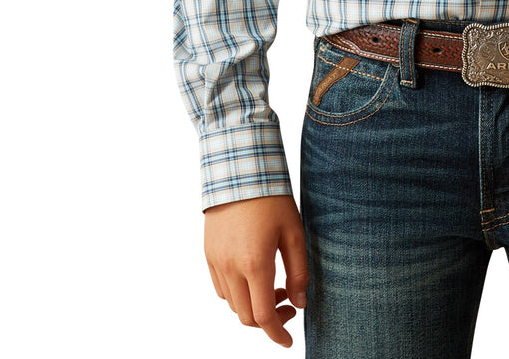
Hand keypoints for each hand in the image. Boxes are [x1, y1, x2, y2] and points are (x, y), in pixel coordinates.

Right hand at [204, 194, 308, 346]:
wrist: (240, 169)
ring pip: (232, 304)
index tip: (288, 340)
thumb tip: (300, 303)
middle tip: (288, 304)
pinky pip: (221, 288)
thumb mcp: (295, 232)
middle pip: (245, 316)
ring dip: (252, 306)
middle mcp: (230, 267)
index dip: (277, 333)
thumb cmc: (272, 197)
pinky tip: (253, 277)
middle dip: (268, 321)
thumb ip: (298, 271)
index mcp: (255, 264)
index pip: (263, 316)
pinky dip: (237, 294)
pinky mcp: (208, 253)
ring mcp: (216, 261)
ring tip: (274, 286)